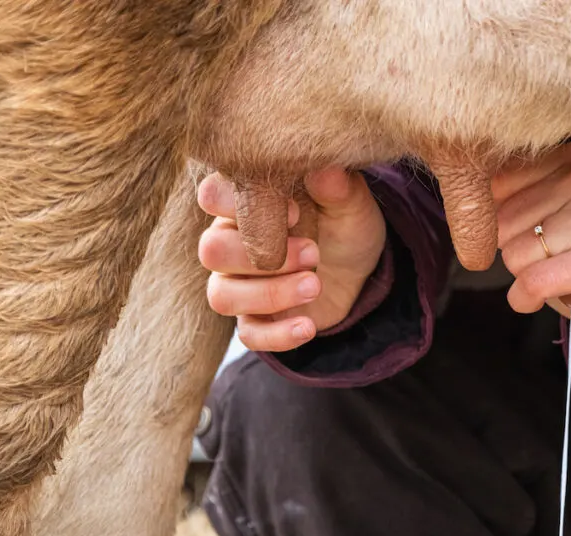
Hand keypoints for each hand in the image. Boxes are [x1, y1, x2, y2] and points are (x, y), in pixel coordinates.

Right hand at [198, 167, 385, 351]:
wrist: (359, 270)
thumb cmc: (343, 225)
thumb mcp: (351, 204)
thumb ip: (337, 187)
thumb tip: (326, 167)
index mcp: (244, 202)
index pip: (211, 195)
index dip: (242, 204)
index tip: (293, 211)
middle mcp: (230, 241)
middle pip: (211, 250)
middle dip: (262, 255)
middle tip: (313, 252)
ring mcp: (238, 283)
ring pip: (221, 295)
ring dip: (269, 293)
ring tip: (314, 285)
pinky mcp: (255, 319)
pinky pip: (247, 335)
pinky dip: (277, 334)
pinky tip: (308, 326)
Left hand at [494, 142, 570, 359]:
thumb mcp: (543, 215)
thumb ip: (504, 195)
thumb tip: (463, 195)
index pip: (494, 185)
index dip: (504, 223)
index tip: (539, 232)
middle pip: (501, 223)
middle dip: (518, 253)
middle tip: (558, 258)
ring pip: (514, 255)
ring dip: (529, 277)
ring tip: (566, 272)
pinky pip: (532, 282)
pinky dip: (529, 298)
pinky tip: (553, 296)